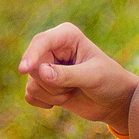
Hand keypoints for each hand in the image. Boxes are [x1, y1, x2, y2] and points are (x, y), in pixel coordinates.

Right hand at [17, 22, 138, 130]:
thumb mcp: (92, 77)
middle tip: (74, 86)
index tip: (24, 70)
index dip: (31, 55)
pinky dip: (46, 102)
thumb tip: (41, 72)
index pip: (41, 42)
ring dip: (53, 95)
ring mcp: (46, 66)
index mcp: (66, 36)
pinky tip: (64, 99)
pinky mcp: (42, 84)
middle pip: (33, 66)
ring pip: (32, 84)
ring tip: (73, 91)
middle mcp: (52, 48)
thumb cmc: (109, 81)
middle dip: (53, 84)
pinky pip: (30, 95)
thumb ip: (67, 75)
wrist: (114, 101)